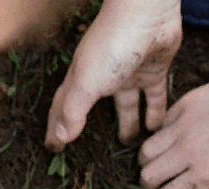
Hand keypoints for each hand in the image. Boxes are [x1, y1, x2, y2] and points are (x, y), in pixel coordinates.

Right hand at [45, 0, 181, 148]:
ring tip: (130, 145)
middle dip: (89, 128)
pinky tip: (156, 129)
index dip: (56, 128)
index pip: (63, 108)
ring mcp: (129, 75)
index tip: (52, 148)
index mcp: (81, 79)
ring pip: (127, 106)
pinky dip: (155, 113)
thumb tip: (60, 138)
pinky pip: (154, 98)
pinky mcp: (152, 71)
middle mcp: (103, 79)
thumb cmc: (111, 45)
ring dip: (128, 124)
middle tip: (88, 153)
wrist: (146, 15)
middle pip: (93, 109)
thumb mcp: (86, 82)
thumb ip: (73, 111)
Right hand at [139, 66, 208, 188]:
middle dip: (149, 186)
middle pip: (147, 177)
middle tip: (158, 184)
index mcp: (206, 173)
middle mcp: (189, 152)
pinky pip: (159, 126)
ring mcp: (183, 127)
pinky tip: (173, 139)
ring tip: (159, 163)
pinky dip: (160, 136)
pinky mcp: (184, 106)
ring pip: (145, 151)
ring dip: (149, 161)